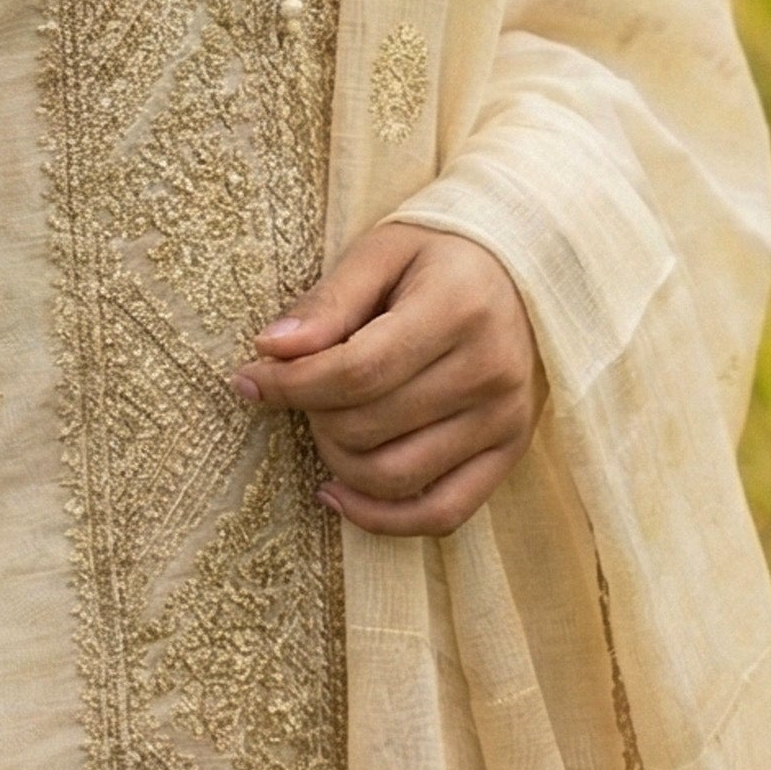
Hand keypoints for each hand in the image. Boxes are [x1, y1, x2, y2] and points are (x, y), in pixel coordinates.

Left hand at [233, 220, 544, 535]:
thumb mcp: (382, 252)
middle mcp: (489, 370)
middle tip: (300, 387)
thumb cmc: (439, 257)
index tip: (247, 379)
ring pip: (394, 475)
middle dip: (312, 413)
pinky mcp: (510, 451)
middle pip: (368, 426)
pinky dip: (381, 517)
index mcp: (457, 309)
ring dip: (337, 460)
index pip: (356, 371)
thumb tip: (270, 349)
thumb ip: (328, 302)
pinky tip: (338, 493)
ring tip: (326, 423)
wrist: (523, 272)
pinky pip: (442, 513)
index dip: (290, 384)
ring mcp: (505, 418)